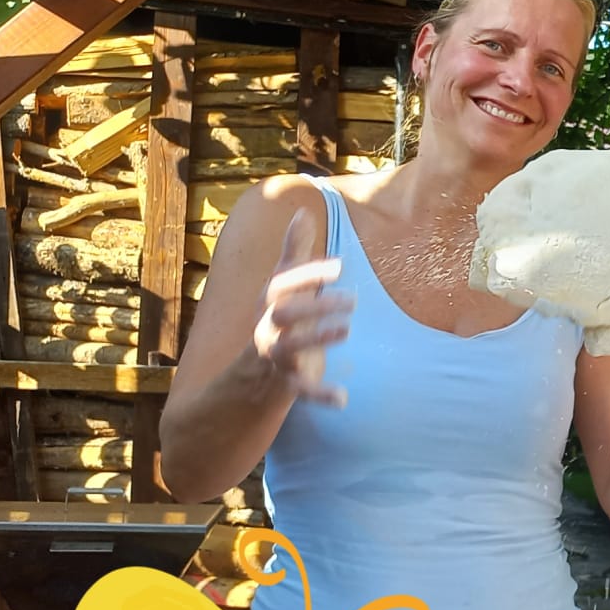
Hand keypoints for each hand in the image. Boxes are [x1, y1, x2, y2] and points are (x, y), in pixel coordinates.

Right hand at [252, 203, 352, 406]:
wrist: (257, 370)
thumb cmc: (281, 317)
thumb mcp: (285, 285)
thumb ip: (294, 252)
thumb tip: (301, 211)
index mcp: (271, 303)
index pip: (282, 284)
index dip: (307, 274)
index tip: (340, 266)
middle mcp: (268, 327)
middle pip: (282, 314)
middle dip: (313, 305)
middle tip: (352, 298)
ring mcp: (276, 356)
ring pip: (289, 348)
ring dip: (317, 338)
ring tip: (347, 329)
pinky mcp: (287, 383)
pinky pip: (301, 392)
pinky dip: (320, 395)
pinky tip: (344, 398)